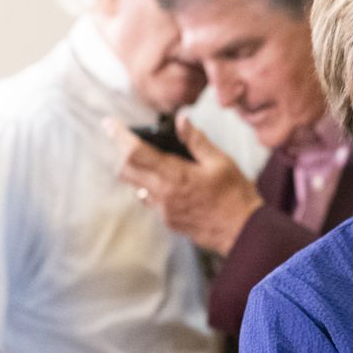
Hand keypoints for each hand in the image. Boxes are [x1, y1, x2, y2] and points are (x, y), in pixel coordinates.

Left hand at [103, 114, 262, 254]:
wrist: (243, 232)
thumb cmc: (236, 196)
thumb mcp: (221, 162)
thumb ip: (197, 141)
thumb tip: (181, 120)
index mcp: (176, 175)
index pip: (136, 153)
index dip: (119, 136)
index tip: (110, 123)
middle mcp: (163, 194)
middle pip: (125, 170)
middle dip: (122, 153)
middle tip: (130, 140)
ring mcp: (163, 210)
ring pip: (135, 187)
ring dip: (136, 171)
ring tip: (151, 160)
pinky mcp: (167, 221)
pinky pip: (149, 201)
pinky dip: (151, 187)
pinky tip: (170, 183)